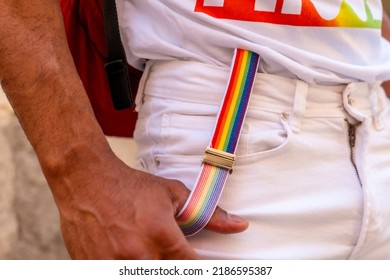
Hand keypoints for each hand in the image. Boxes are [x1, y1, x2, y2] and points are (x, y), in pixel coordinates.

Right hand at [50, 153, 247, 259]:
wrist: (86, 180)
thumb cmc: (130, 186)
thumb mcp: (172, 194)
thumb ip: (209, 214)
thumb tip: (240, 225)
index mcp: (162, 236)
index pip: (192, 268)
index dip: (202, 270)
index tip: (204, 265)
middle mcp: (139, 255)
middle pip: (168, 274)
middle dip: (173, 266)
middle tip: (165, 249)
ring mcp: (113, 264)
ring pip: (143, 276)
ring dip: (150, 264)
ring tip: (143, 245)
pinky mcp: (93, 267)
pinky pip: (116, 274)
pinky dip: (126, 266)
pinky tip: (125, 250)